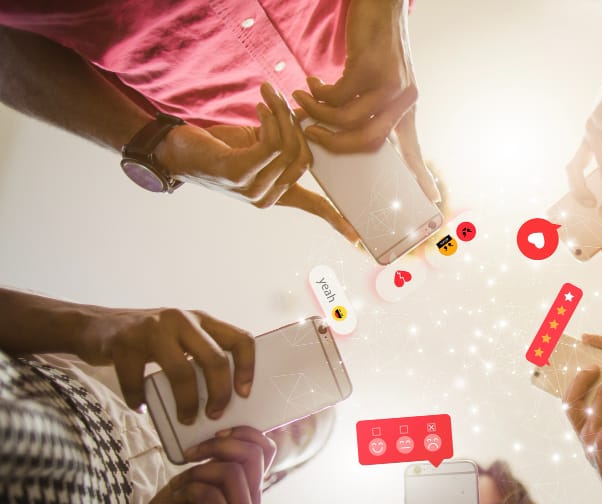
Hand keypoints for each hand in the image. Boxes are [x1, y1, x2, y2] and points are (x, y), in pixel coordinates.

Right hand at [75, 306, 253, 424]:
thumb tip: (225, 398)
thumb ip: (200, 356)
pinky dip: (139, 399)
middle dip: (219, 393)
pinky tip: (140, 406)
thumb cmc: (145, 340)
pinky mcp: (124, 342)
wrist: (92, 325)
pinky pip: (137, 381)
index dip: (247, 368)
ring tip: (185, 418)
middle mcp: (181, 320)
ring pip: (181, 372)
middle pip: (215, 360)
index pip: (240, 338)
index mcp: (201, 320)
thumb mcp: (179, 338)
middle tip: (214, 414)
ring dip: (186, 402)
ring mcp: (152, 329)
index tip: (244, 394)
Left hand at [125, 427, 275, 503]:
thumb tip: (223, 434)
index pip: (267, 450)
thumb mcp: (198, 476)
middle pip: (253, 457)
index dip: (244, 433)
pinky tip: (179, 496)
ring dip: (198, 471)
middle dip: (217, 447)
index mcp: (250, 489)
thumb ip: (218, 460)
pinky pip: (212, 495)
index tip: (215, 434)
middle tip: (191, 454)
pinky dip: (190, 489)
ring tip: (182, 483)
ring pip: (232, 473)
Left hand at [156, 83, 359, 243]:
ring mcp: (252, 189)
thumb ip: (285, 142)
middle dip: (298, 125)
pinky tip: (259, 108)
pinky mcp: (239, 174)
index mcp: (274, 196)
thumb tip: (314, 122)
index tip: (360, 243)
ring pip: (289, 148)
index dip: (337, 221)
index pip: (313, 207)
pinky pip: (272, 144)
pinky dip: (270, 120)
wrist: (174, 149)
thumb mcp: (258, 144)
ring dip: (281, 115)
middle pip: (304, 159)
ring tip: (268, 97)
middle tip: (283, 100)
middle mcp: (265, 198)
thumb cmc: (216, 146)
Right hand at [293, 0, 440, 202]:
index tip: (433, 202)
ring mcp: (389, 85)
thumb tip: (341, 137)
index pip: (414, 150)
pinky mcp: (369, 69)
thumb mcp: (379, 83)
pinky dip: (317, 94)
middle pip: (368, 143)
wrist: (380, 5)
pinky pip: (335, 97)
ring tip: (301, 103)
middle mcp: (403, 100)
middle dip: (334, 146)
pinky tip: (312, 83)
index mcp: (406, 109)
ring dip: (317, 115)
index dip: (421, 177)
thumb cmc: (374, 47)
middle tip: (310, 136)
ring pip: (346, 121)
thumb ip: (370, 110)